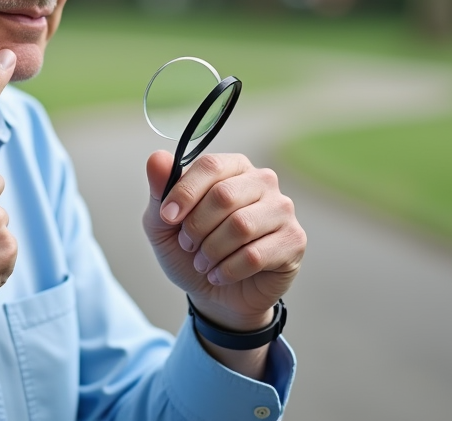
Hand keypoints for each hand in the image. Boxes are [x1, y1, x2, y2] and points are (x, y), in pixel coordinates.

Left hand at [143, 151, 305, 332]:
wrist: (216, 295)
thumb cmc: (192, 251)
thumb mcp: (164, 224)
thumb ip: (160, 190)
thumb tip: (157, 157)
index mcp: (232, 167)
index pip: (210, 166)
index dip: (184, 193)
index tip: (168, 218)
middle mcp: (263, 181)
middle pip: (224, 195)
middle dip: (196, 227)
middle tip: (188, 245)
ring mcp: (282, 210)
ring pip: (240, 226)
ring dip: (211, 251)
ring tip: (203, 262)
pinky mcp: (294, 241)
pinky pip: (255, 255)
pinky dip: (228, 270)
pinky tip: (220, 275)